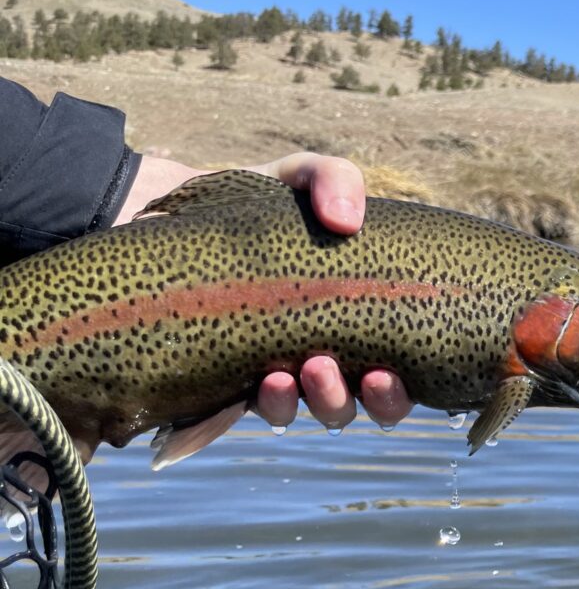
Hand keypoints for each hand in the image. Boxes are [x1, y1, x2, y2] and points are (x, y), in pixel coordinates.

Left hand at [116, 151, 412, 431]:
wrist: (163, 214)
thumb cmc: (250, 202)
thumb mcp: (298, 176)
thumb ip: (334, 178)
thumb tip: (347, 220)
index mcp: (358, 316)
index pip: (401, 367)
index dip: (405, 384)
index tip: (396, 366)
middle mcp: (329, 352)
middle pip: (374, 401)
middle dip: (381, 401)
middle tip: (370, 374)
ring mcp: (284, 373)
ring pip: (325, 412)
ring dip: (329, 401)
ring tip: (313, 368)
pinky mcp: (235, 385)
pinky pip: (264, 411)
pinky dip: (276, 402)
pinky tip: (270, 379)